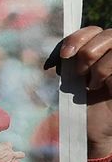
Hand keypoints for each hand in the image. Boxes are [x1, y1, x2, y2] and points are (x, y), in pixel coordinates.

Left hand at [57, 26, 111, 159]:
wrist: (84, 130)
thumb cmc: (70, 105)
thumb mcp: (62, 80)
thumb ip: (63, 61)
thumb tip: (55, 48)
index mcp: (95, 52)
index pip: (91, 31)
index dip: (77, 38)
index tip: (64, 55)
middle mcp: (111, 55)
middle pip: (106, 33)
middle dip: (87, 51)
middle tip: (78, 73)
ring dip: (97, 63)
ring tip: (89, 83)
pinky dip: (105, 71)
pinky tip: (98, 87)